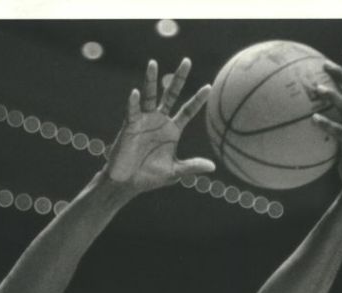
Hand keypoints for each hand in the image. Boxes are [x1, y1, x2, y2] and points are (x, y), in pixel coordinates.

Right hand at [105, 58, 214, 193]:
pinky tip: (135, 93)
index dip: (197, 100)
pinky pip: (132, 111)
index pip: (187, 111)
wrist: (127, 183)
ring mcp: (144, 120)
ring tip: (153, 64)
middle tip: (187, 61)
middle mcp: (159, 120)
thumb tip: (213, 167)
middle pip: (171, 94)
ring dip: (151, 80)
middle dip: (179, 79)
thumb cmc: (150, 177)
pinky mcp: (130, 125)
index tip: (209, 86)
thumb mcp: (174, 172)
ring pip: (149, 96)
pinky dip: (133, 102)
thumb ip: (191, 166)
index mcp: (172, 130)